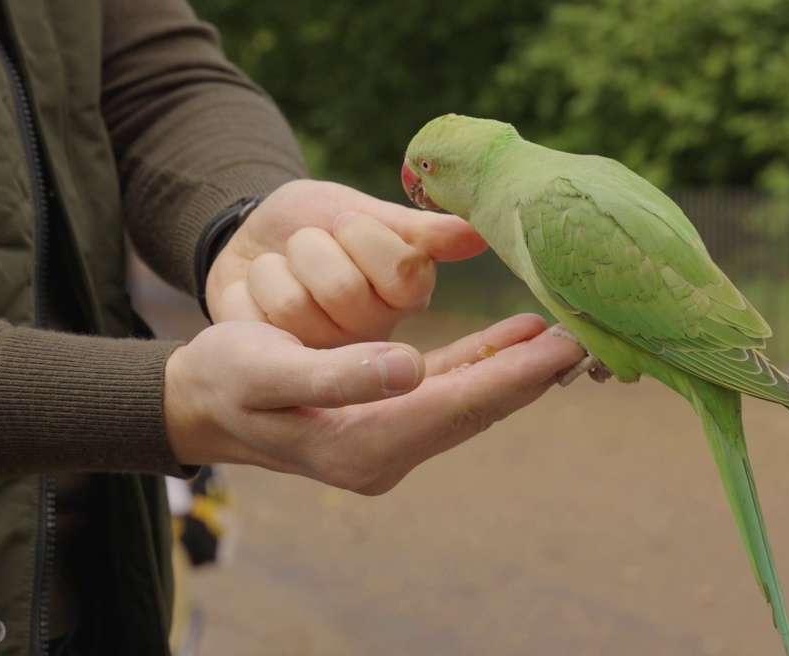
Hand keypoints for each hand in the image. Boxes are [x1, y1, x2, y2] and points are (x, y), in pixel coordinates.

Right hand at [164, 314, 583, 494]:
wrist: (201, 402)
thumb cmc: (228, 380)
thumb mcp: (268, 371)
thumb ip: (338, 374)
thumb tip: (409, 367)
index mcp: (362, 444)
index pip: (457, 407)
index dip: (514, 377)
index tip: (563, 351)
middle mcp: (386, 451)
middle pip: (475, 409)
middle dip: (531, 376)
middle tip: (587, 340)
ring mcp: (390, 439)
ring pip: (468, 401)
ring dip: (514, 371)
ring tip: (562, 337)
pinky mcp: (387, 418)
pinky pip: (447, 392)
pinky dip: (481, 367)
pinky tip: (511, 340)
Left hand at [205, 180, 486, 347]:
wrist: (250, 240)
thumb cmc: (315, 222)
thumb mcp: (362, 211)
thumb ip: (416, 229)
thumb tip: (477, 234)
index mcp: (410, 294)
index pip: (402, 270)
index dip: (361, 233)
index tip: (346, 222)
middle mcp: (379, 335)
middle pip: (345, 291)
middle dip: (314, 247)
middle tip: (312, 245)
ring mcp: (329, 358)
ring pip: (298, 305)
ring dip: (279, 267)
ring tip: (287, 269)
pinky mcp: (282, 366)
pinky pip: (260, 318)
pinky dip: (252, 287)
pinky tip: (260, 295)